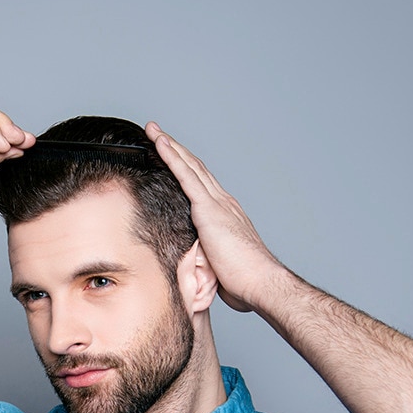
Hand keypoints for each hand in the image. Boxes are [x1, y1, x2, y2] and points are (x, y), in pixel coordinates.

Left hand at [146, 122, 276, 312]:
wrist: (259, 282)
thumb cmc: (242, 282)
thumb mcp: (216, 266)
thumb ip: (203, 258)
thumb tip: (189, 265)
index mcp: (225, 216)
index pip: (201, 187)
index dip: (185, 170)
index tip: (171, 159)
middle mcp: (223, 204)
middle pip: (195, 169)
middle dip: (175, 150)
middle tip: (156, 134)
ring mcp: (217, 203)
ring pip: (190, 165)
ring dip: (170, 145)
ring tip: (152, 130)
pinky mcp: (209, 208)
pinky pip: (186, 175)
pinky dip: (172, 156)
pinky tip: (159, 143)